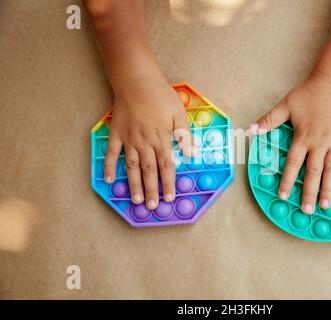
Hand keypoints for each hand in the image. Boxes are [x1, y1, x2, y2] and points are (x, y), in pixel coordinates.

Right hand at [104, 65, 194, 209]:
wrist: (136, 80)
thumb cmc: (159, 95)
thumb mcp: (178, 112)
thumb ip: (184, 134)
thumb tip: (192, 154)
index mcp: (161, 138)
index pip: (167, 166)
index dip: (169, 183)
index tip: (170, 197)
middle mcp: (145, 142)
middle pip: (149, 171)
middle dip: (152, 190)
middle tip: (153, 206)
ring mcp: (129, 139)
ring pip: (131, 166)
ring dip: (134, 184)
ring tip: (136, 200)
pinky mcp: (116, 133)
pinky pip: (111, 152)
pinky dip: (108, 166)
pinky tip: (107, 179)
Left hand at [250, 70, 330, 213]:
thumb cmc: (310, 91)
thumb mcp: (286, 104)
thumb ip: (269, 119)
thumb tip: (251, 130)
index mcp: (303, 137)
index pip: (293, 164)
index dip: (287, 181)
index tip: (284, 196)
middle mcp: (320, 143)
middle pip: (313, 172)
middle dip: (309, 192)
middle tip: (307, 210)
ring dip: (330, 188)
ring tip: (327, 206)